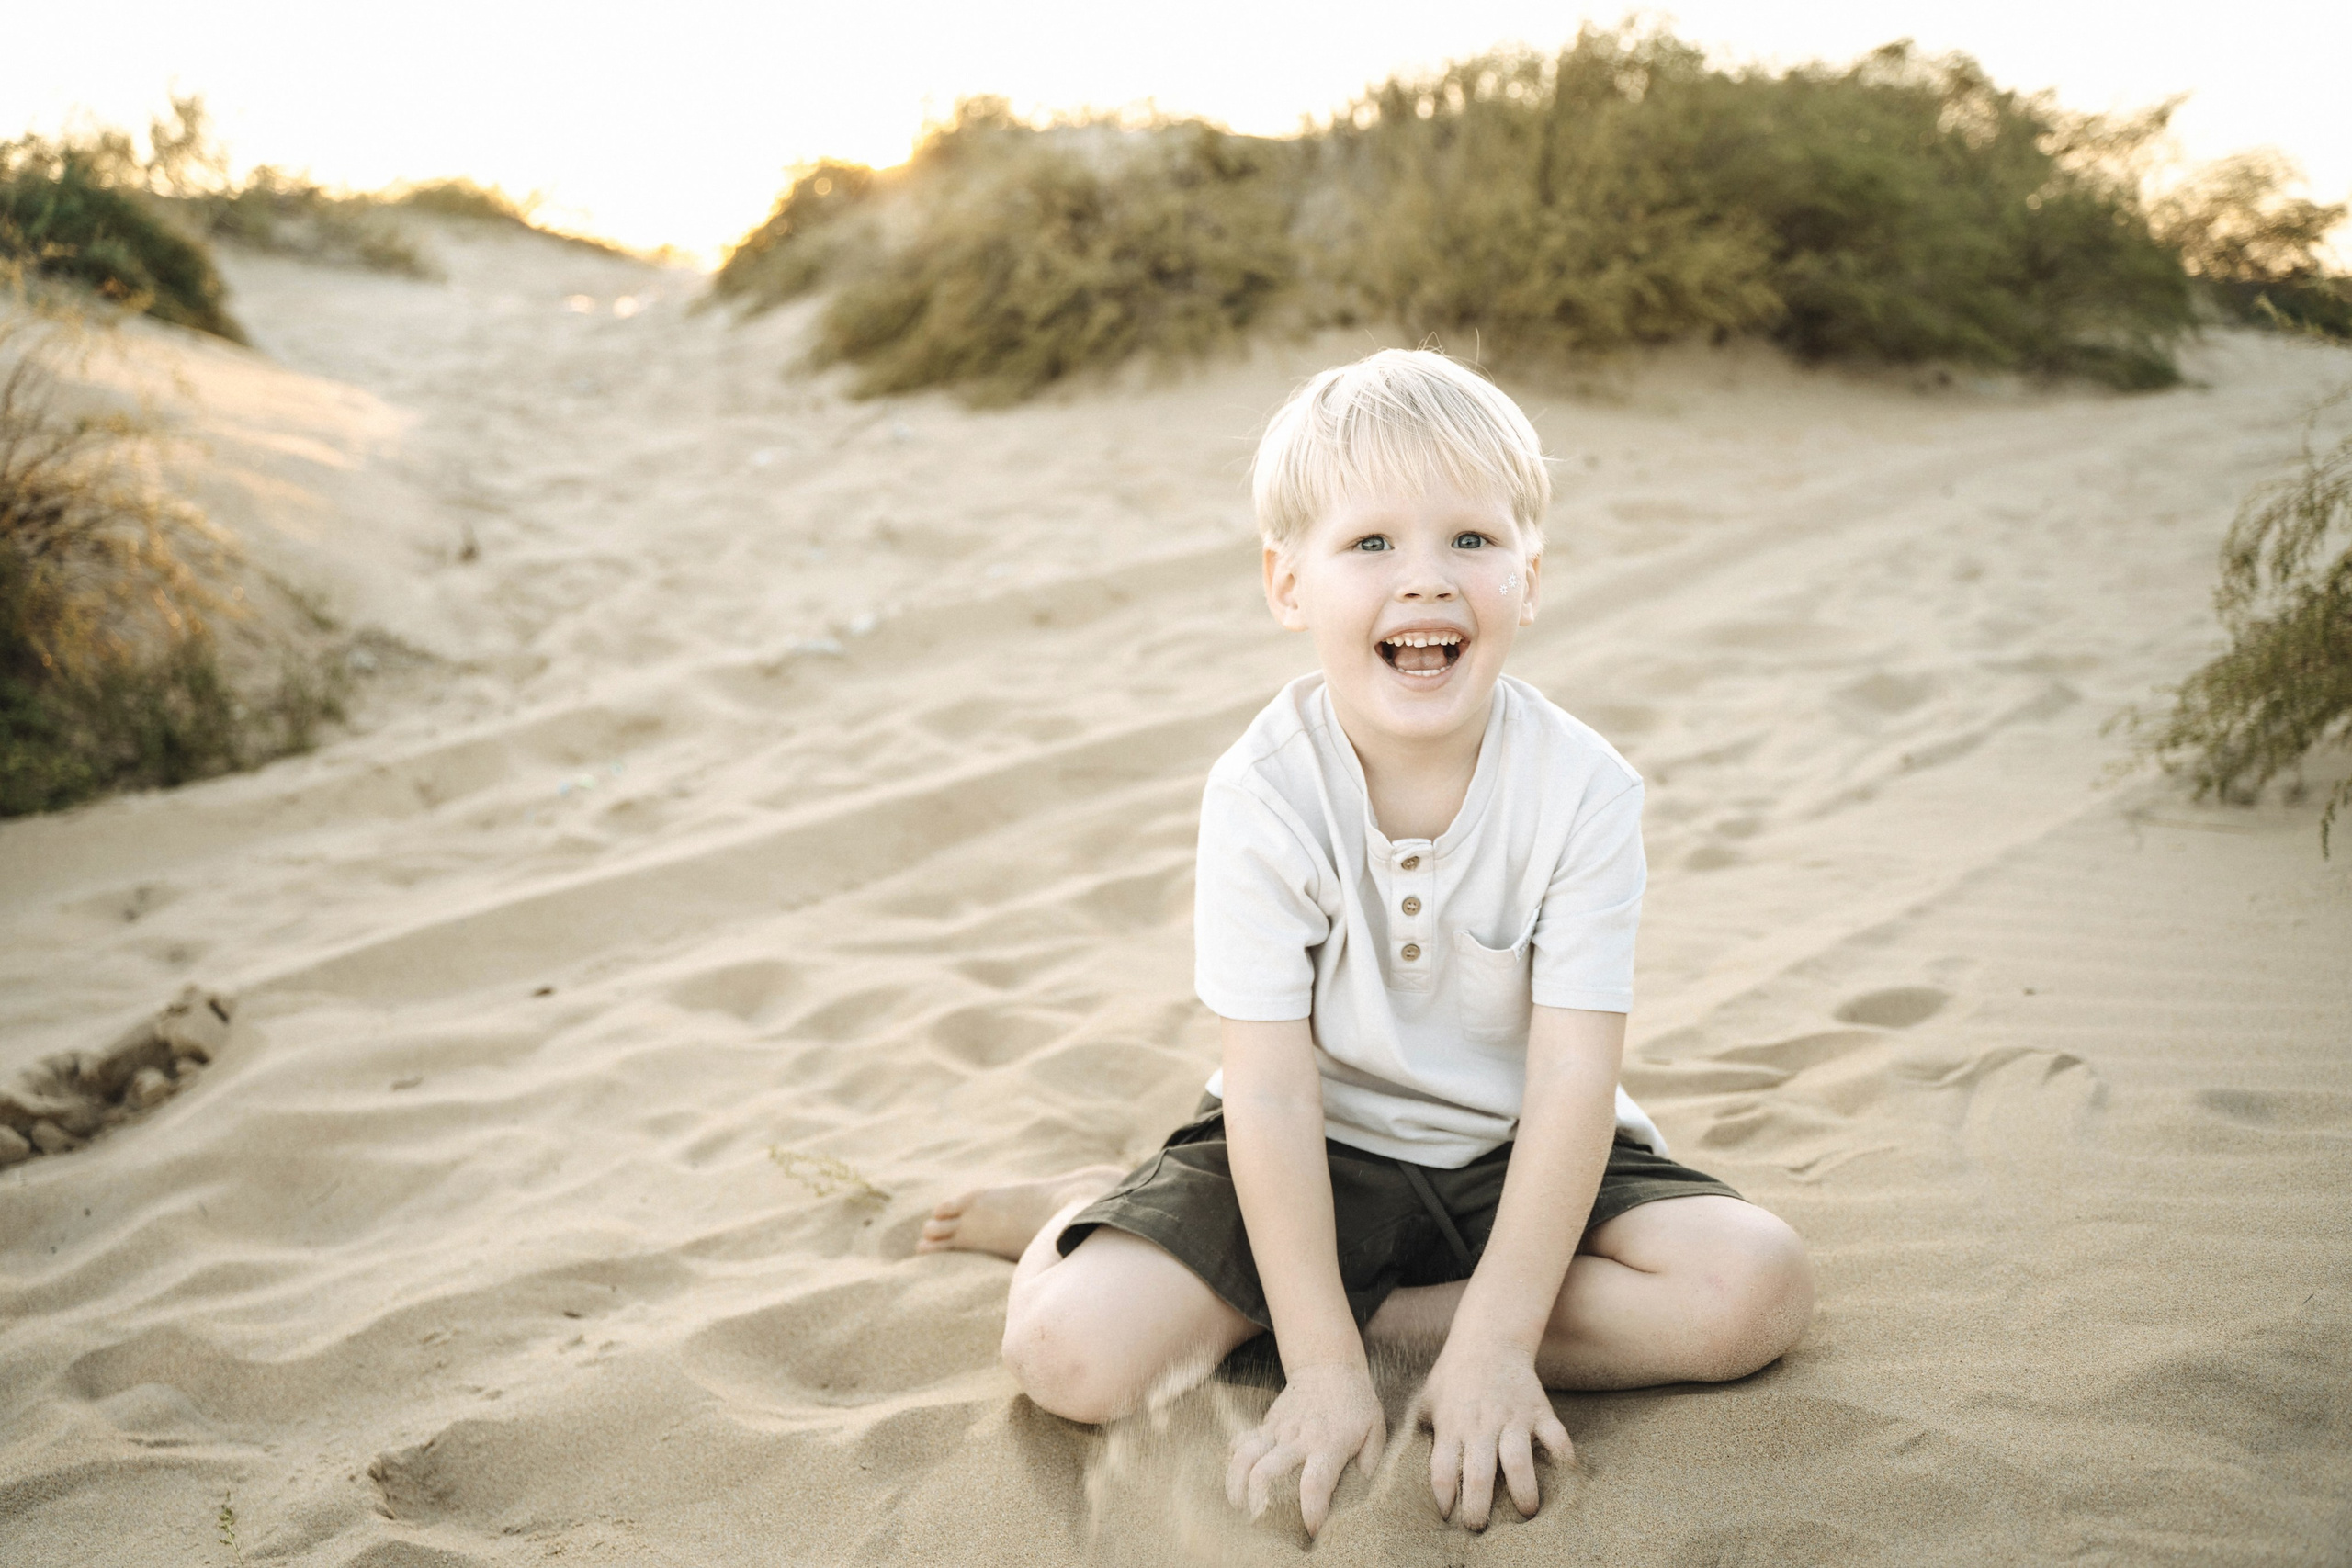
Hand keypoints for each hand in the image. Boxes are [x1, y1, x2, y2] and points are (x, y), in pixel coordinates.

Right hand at [1224, 1362, 1386, 1537]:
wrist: (1328, 1366)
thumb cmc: (1356, 1404)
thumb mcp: (1375, 1430)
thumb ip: (1369, 1464)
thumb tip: (1361, 1495)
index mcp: (1328, 1443)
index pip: (1314, 1483)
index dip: (1310, 1512)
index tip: (1312, 1530)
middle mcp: (1297, 1438)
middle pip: (1267, 1474)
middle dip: (1262, 1505)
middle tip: (1266, 1526)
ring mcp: (1276, 1430)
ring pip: (1245, 1459)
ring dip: (1238, 1487)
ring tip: (1242, 1510)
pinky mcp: (1264, 1426)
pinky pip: (1239, 1446)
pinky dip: (1233, 1467)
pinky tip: (1236, 1485)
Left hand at [1417, 1335, 1571, 1528]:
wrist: (1488, 1340)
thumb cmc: (1453, 1376)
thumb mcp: (1427, 1400)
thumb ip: (1420, 1434)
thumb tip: (1402, 1467)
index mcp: (1451, 1426)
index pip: (1441, 1469)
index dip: (1443, 1497)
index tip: (1447, 1516)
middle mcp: (1480, 1425)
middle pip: (1478, 1474)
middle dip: (1478, 1507)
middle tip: (1479, 1526)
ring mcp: (1511, 1418)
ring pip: (1517, 1460)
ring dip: (1522, 1491)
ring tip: (1525, 1512)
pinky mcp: (1538, 1410)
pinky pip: (1555, 1437)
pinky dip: (1563, 1458)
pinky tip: (1563, 1477)